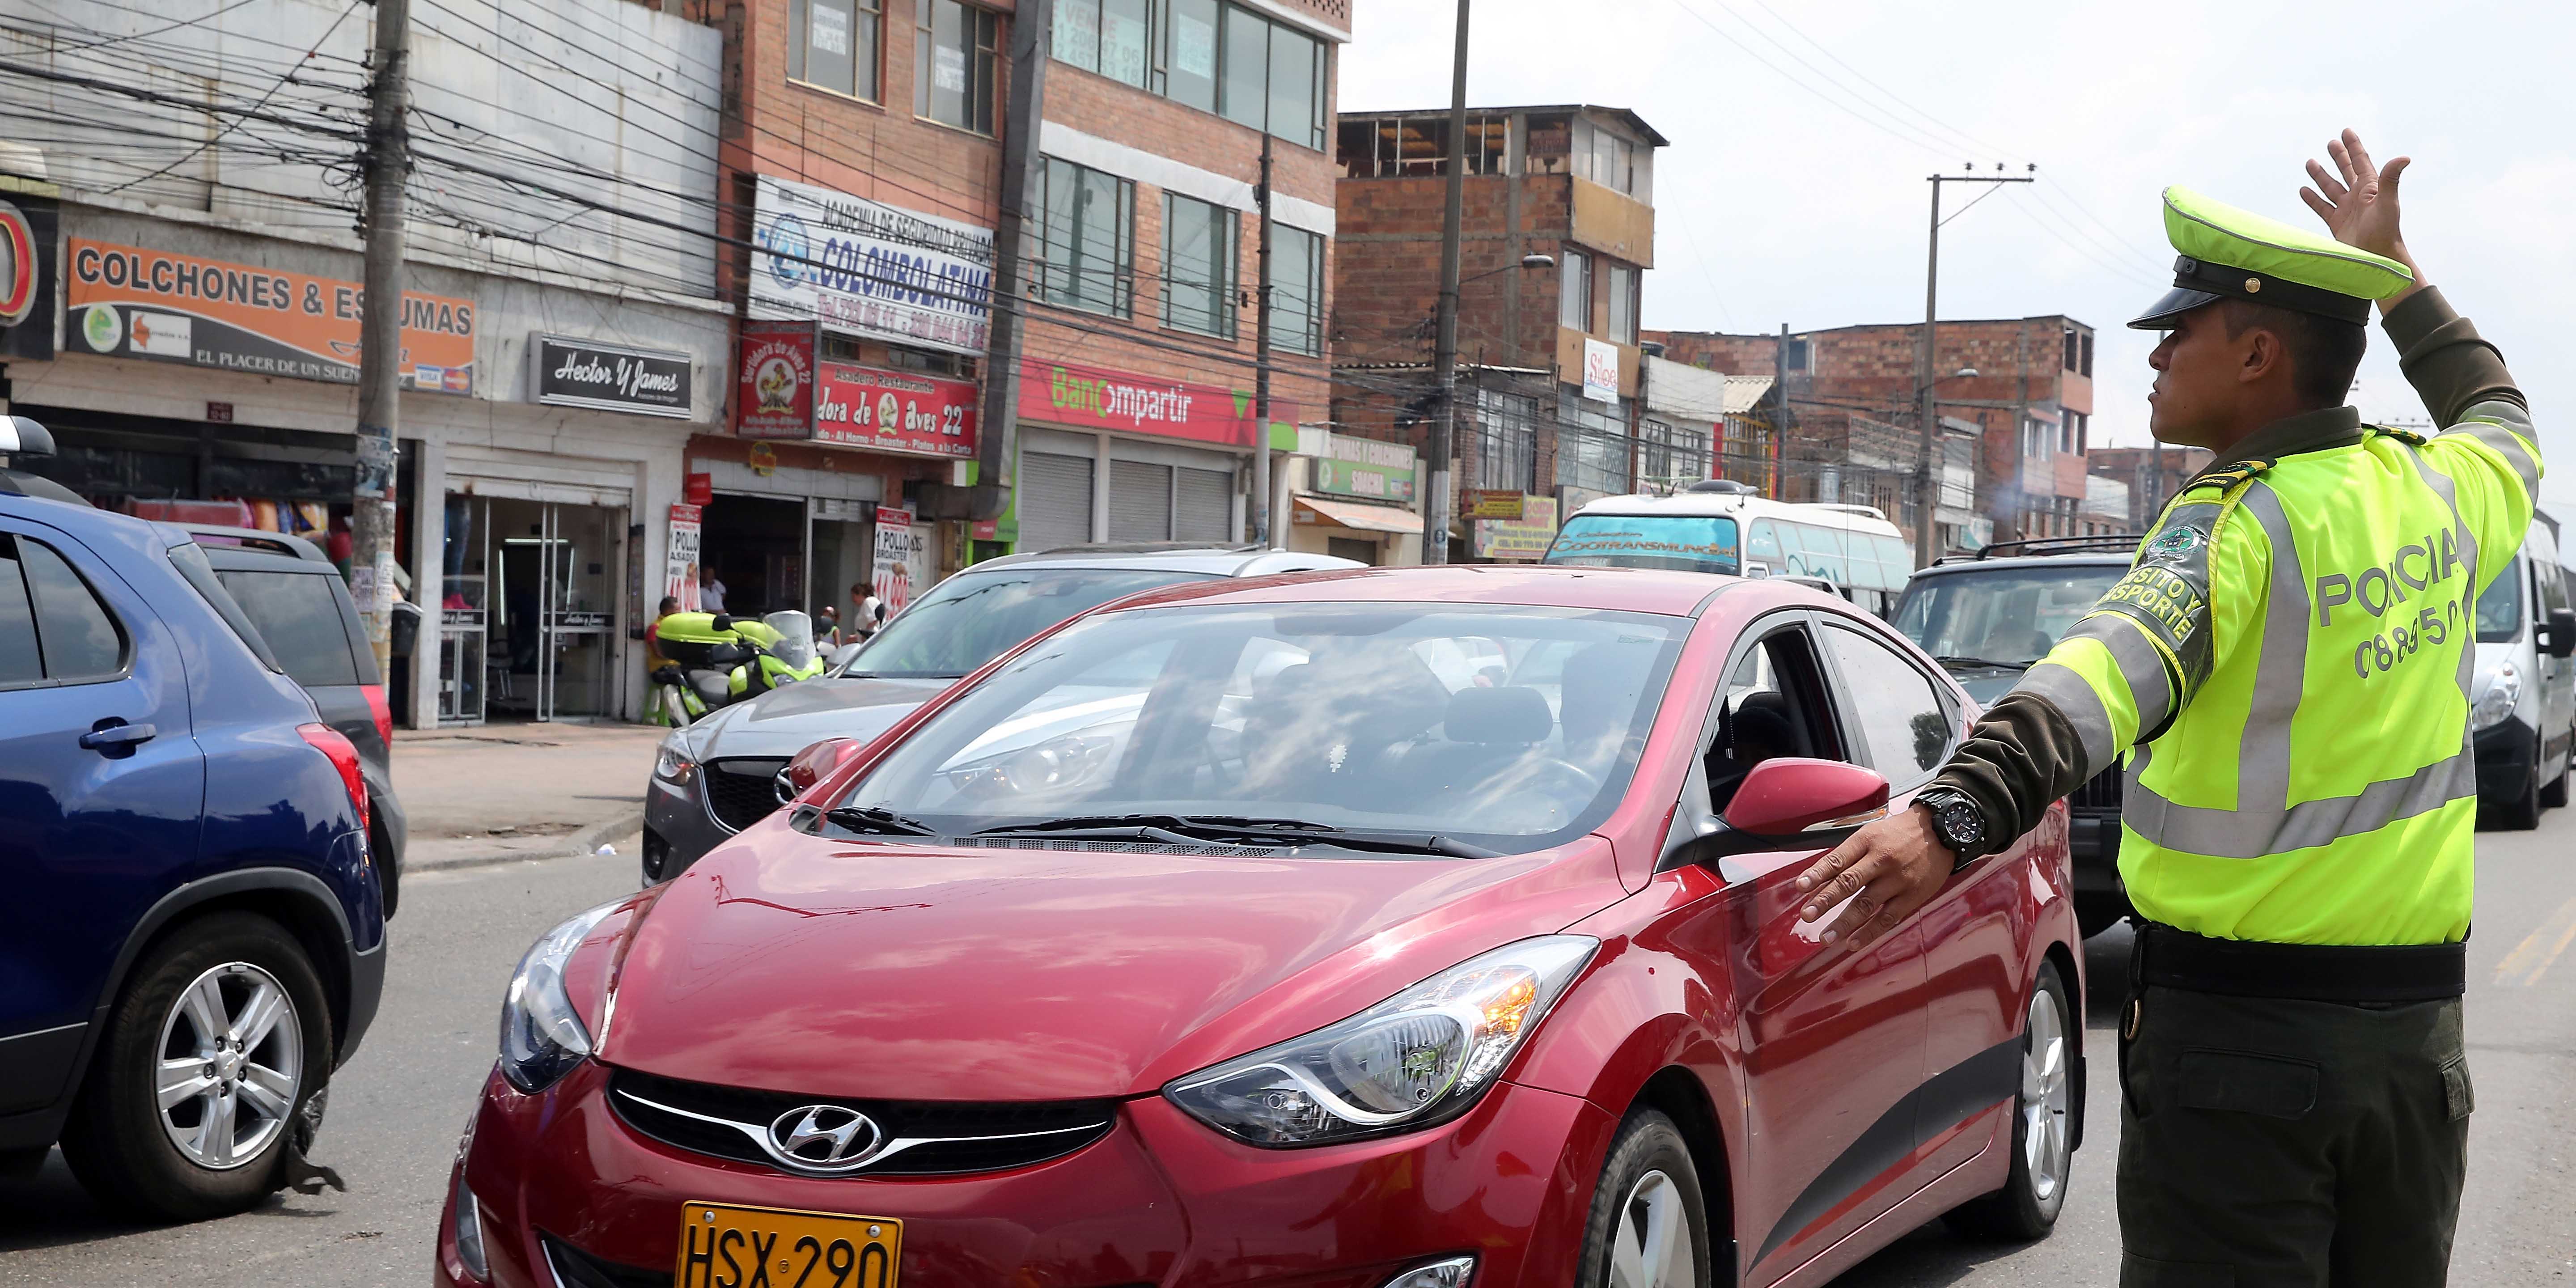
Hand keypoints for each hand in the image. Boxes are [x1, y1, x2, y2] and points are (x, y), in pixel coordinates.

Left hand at [1792, 803, 1956, 947]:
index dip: (1817, 873)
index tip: (1801, 886)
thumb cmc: (1899, 833)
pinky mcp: (1912, 896)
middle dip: (1825, 901)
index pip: (1837, 859)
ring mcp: (1897, 880)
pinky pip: (1887, 918)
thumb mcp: (1871, 833)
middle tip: (1807, 915)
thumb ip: (1847, 855)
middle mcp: (1881, 860)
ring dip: (1844, 923)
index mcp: (1866, 841)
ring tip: (1826, 938)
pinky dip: (1869, 932)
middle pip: (1849, 882)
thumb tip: (1818, 879)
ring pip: (1866, 905)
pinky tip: (1853, 942)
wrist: (1943, 831)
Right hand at [2300, 128, 2424, 307]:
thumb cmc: (2384, 232)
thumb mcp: (2388, 203)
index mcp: (2370, 188)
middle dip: (2339, 157)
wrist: (2376, 258)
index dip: (2354, 146)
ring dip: (2321, 175)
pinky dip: (2312, 198)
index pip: (2361, 162)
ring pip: (2331, 187)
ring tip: (2311, 162)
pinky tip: (2304, 190)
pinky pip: (2322, 207)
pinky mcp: (2336, 224)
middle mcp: (2358, 196)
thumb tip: (2404, 157)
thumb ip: (2391, 179)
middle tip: (2331, 143)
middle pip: (2346, 171)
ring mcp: (2346, 210)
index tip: (2346, 131)